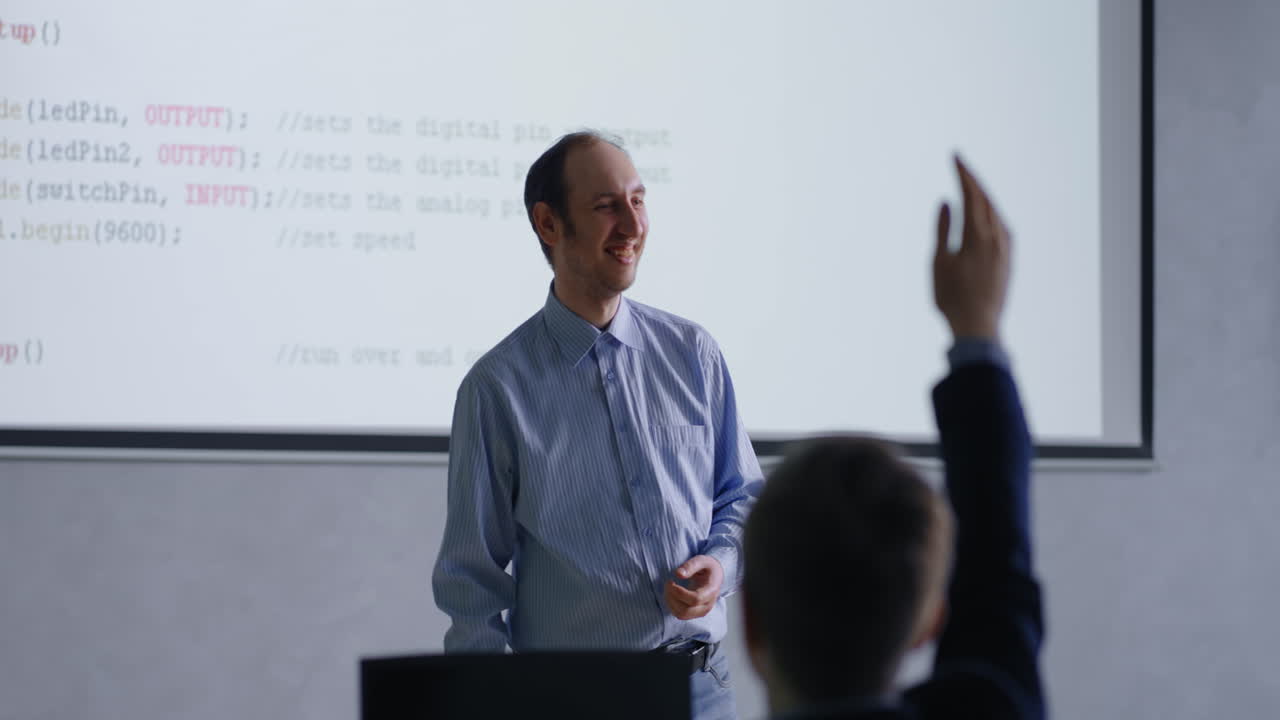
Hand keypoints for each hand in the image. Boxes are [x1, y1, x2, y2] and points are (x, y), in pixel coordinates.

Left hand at [664, 555, 722, 620]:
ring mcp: (701, 611)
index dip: (679, 592)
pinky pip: (680, 615)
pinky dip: (671, 606)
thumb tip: (678, 574)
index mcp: (711, 591)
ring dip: (670, 602)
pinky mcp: (695, 613)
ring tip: (668, 588)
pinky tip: (671, 594)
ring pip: (681, 614)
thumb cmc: (708, 567)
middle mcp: (708, 605)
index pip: (695, 599)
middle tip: (668, 583)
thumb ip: (691, 565)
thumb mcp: (702, 560)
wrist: (715, 576)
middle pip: (686, 611)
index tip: (671, 581)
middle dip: (672, 598)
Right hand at [933, 155, 1010, 340]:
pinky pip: (1002, 226)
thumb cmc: (952, 297)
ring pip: (996, 212)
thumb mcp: (939, 261)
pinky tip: (986, 215)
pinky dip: (991, 213)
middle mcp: (997, 237)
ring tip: (972, 185)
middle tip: (960, 164)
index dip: (963, 174)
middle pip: (986, 199)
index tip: (954, 157)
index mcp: (978, 235)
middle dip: (973, 179)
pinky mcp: (1008, 259)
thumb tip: (948, 202)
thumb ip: (943, 229)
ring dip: (983, 196)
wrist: (978, 326)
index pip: (971, 195)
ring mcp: (1006, 249)